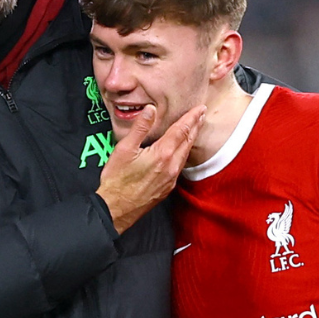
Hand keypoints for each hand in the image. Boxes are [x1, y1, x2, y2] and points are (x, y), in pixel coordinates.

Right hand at [96, 105, 204, 233]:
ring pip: (185, 155)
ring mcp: (171, 179)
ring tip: (194, 129)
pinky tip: (181, 151)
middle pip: (188, 141)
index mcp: (162, 154)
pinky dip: (184, 153)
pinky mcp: (167, 188)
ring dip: (191, 139)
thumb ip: (140, 128)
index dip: (191, 117)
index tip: (199, 108)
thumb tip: (151, 110)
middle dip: (196, 126)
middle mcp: (171, 167)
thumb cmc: (117, 180)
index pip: (181, 130)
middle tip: (202, 114)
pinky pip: (180, 166)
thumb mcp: (124, 149)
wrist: (116, 209)